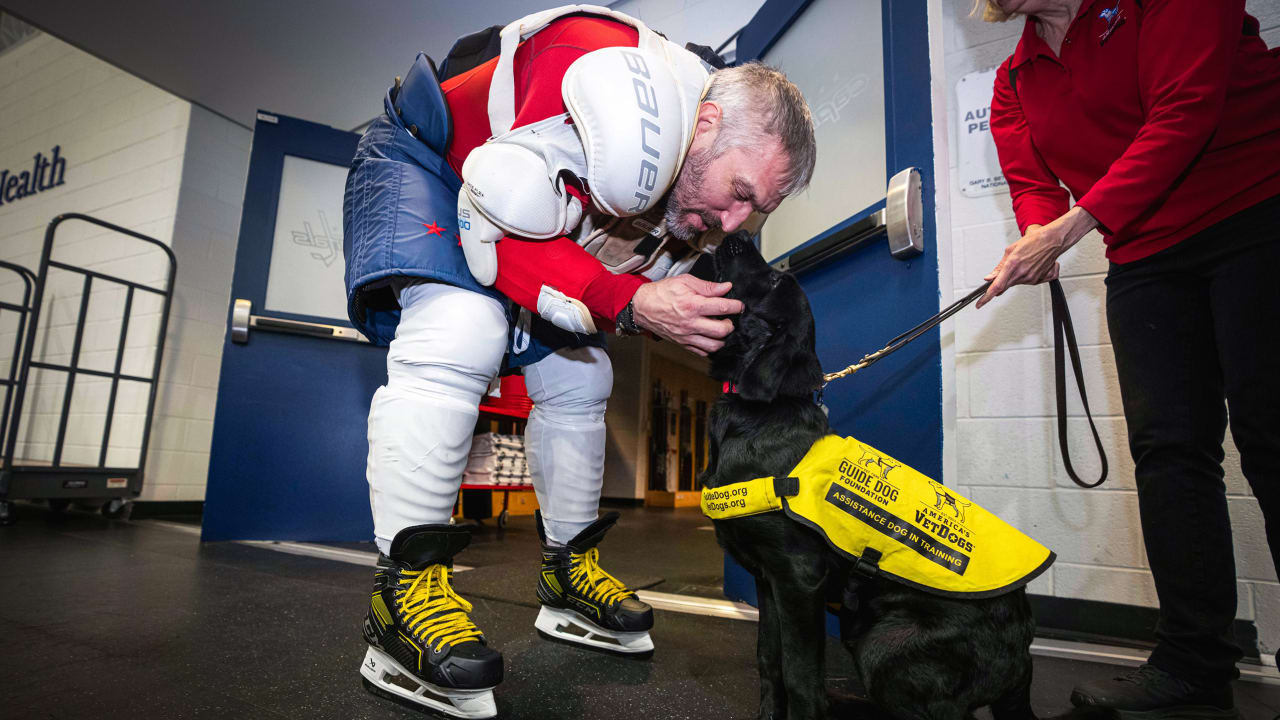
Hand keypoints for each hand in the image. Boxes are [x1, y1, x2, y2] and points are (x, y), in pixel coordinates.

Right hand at [630, 275, 743, 355]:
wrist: (642, 306)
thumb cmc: (661, 293)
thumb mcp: (684, 282)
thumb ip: (707, 286)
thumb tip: (725, 288)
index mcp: (693, 305)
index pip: (723, 308)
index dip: (736, 306)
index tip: (739, 305)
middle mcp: (691, 323)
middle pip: (722, 330)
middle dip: (730, 324)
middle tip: (728, 318)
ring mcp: (686, 336)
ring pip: (714, 345)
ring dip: (722, 338)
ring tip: (720, 328)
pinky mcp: (682, 343)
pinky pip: (702, 352)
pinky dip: (710, 347)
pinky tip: (710, 337)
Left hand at [976, 206, 1097, 308]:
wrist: (1053, 240)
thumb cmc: (1033, 241)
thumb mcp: (1010, 250)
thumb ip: (999, 267)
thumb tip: (989, 278)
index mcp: (1013, 265)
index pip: (997, 286)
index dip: (987, 297)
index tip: (980, 304)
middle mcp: (1022, 274)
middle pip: (1006, 285)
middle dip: (1003, 282)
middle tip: (1007, 271)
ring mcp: (1032, 278)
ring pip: (1017, 282)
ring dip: (1016, 276)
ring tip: (1024, 262)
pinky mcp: (1040, 279)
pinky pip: (1029, 282)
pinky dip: (1028, 275)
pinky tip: (1033, 265)